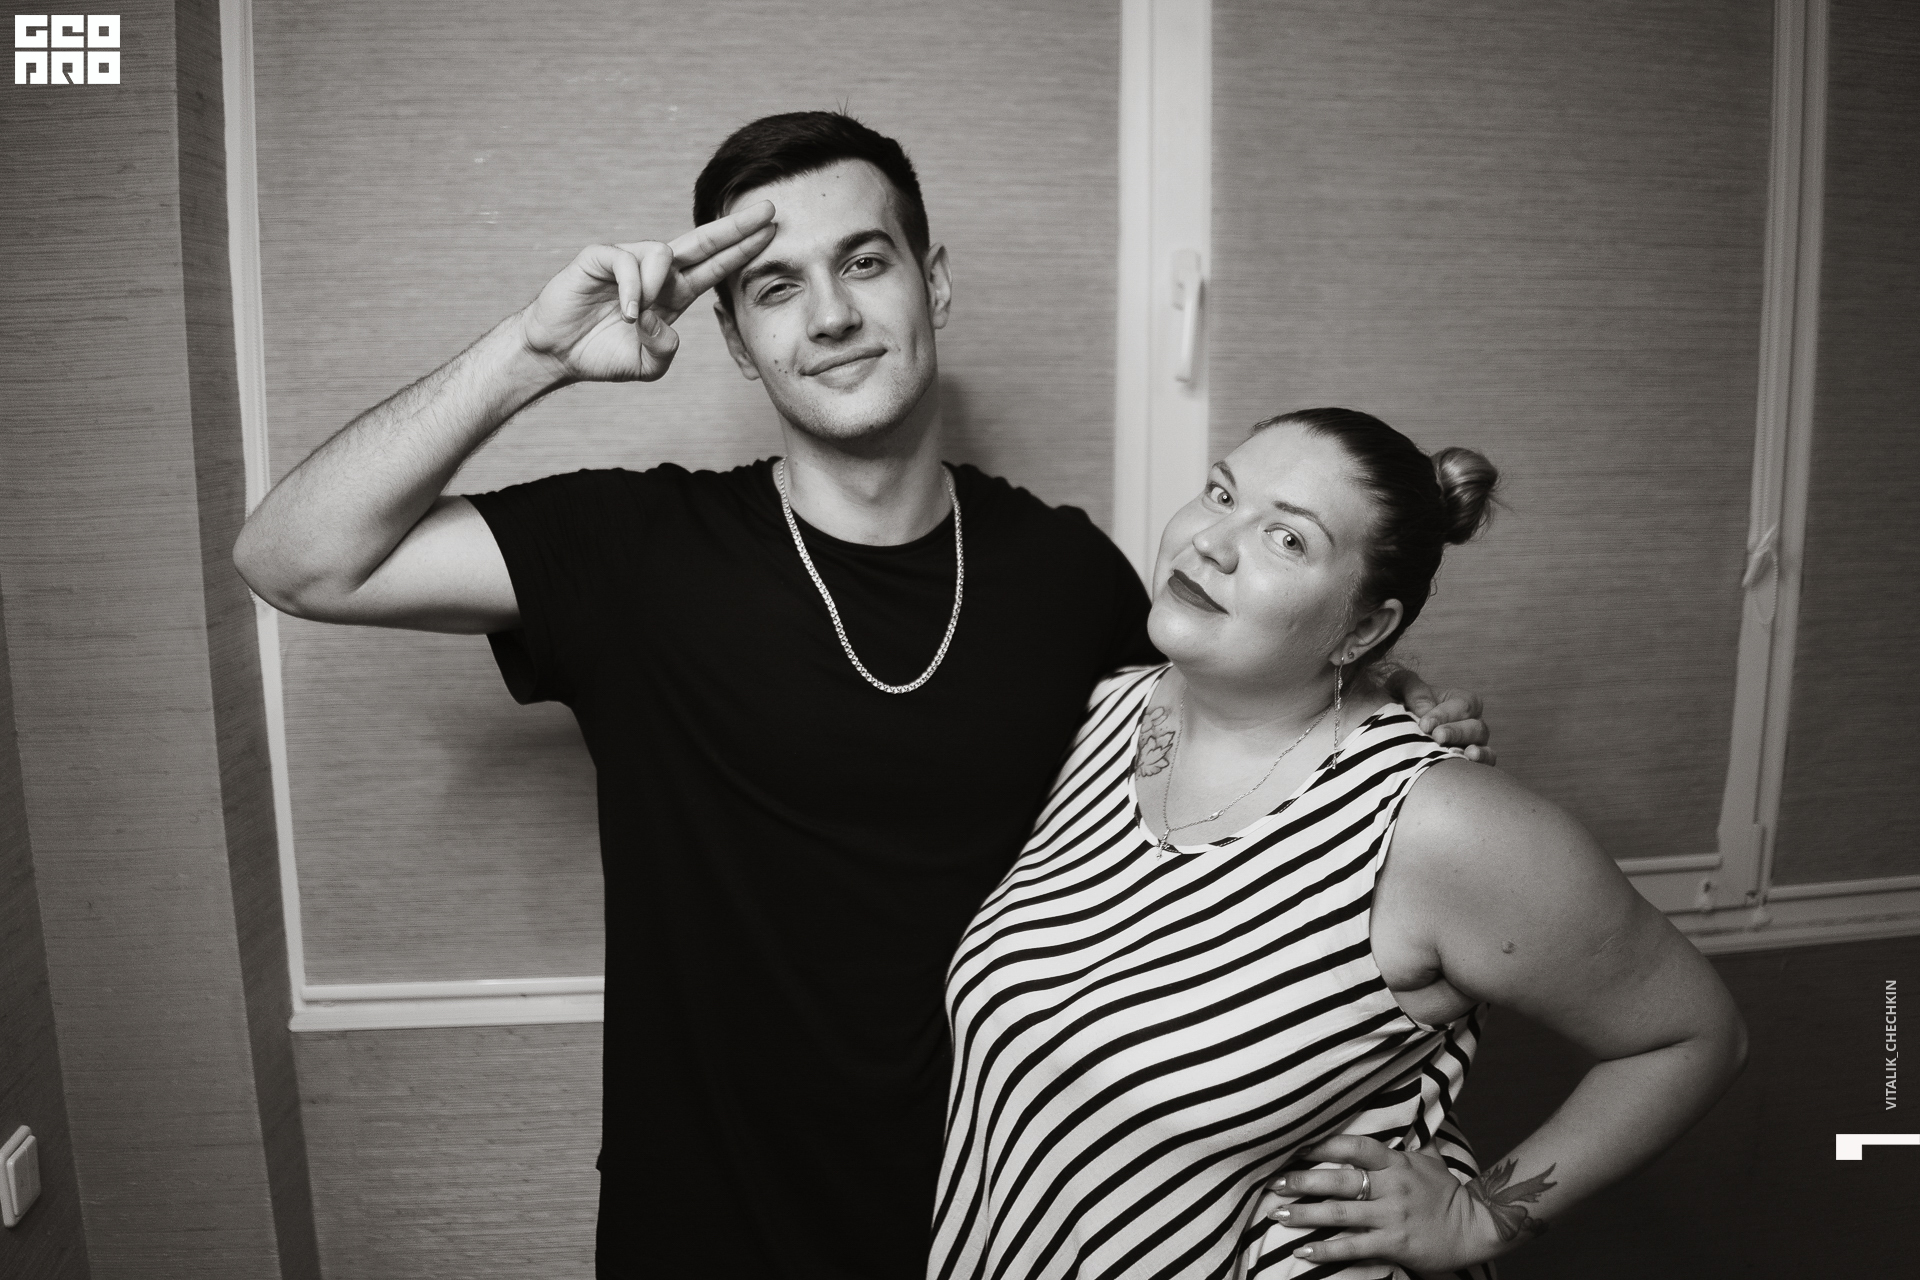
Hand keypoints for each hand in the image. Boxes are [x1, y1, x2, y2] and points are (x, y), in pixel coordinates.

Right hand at [518, 201, 777, 383]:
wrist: (557, 352)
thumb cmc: (603, 354)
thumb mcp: (646, 365)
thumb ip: (664, 351)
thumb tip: (663, 323)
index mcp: (675, 293)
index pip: (716, 266)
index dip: (743, 249)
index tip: (772, 232)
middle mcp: (656, 271)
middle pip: (703, 241)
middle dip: (736, 226)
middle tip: (768, 211)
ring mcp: (629, 260)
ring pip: (663, 253)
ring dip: (657, 285)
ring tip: (638, 317)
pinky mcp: (600, 257)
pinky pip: (626, 261)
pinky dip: (631, 288)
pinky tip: (627, 311)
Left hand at [1257, 1136, 1503, 1272]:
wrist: (1476, 1227)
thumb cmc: (1446, 1192)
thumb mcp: (1427, 1159)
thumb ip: (1404, 1143)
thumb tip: (1400, 1109)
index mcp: (1396, 1162)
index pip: (1355, 1147)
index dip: (1323, 1145)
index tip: (1294, 1145)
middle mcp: (1391, 1187)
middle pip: (1339, 1180)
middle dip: (1303, 1181)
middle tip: (1274, 1183)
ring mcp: (1392, 1216)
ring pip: (1340, 1214)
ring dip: (1306, 1214)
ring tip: (1279, 1214)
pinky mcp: (1394, 1244)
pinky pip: (1353, 1247)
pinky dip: (1326, 1250)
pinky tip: (1303, 1251)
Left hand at [1383, 668, 1494, 764]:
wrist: (1394, 730)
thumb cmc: (1401, 704)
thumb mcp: (1402, 688)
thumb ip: (1414, 691)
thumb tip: (1425, 710)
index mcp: (1460, 701)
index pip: (1462, 705)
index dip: (1445, 715)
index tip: (1425, 724)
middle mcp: (1472, 723)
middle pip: (1476, 727)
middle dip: (1456, 732)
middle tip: (1437, 737)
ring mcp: (1475, 745)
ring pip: (1484, 747)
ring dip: (1472, 751)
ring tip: (1456, 753)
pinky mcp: (1470, 763)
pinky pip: (1486, 764)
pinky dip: (1480, 764)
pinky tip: (1467, 765)